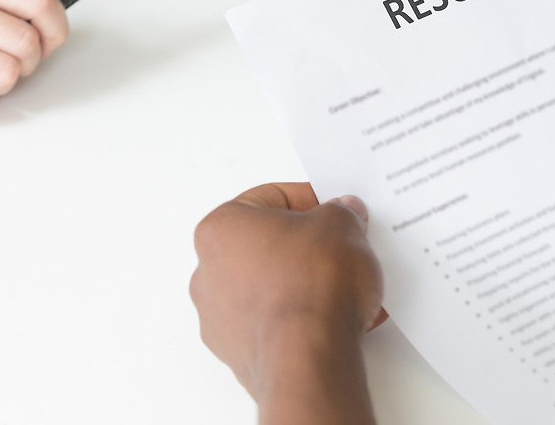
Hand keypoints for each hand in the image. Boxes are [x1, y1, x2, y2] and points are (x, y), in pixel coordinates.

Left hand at [190, 183, 383, 413]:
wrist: (310, 357)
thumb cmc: (312, 287)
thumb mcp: (343, 224)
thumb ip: (341, 212)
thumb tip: (342, 214)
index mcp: (221, 228)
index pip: (272, 198)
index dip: (312, 201)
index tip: (335, 211)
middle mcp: (208, 272)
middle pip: (267, 244)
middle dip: (307, 245)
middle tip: (341, 247)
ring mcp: (219, 318)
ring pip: (271, 285)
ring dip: (305, 282)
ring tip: (346, 287)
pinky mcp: (238, 353)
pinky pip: (274, 323)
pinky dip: (302, 317)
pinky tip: (335, 318)